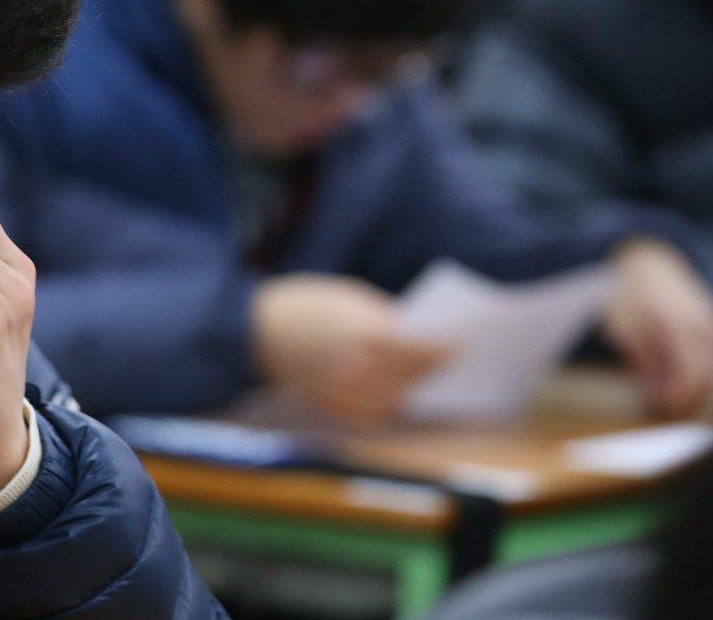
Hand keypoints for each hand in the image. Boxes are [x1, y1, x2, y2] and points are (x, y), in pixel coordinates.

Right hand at [253, 275, 452, 424]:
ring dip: (410, 389)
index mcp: (365, 337)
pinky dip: (385, 406)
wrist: (252, 329)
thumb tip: (416, 336)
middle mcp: (358, 371)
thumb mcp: (350, 297)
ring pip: (393, 401)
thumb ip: (383, 319)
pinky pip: (369, 415)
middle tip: (449, 363)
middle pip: (411, 379)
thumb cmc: (305, 305)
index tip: (460, 345)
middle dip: (431, 370)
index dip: (445, 350)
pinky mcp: (329, 406)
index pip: (422, 352)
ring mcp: (343, 393)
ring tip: (423, 379)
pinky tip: (393, 394)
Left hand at [604, 238, 712, 416]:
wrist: (646, 264)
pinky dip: (705, 374)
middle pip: (708, 378)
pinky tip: (682, 380)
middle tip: (663, 409)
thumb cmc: (628, 295)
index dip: (678, 399)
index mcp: (678, 326)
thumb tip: (655, 395)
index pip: (690, 376)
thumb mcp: (621, 326)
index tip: (660, 410)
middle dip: (688, 399)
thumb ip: (641, 361)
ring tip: (669, 396)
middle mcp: (703, 326)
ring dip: (698, 388)